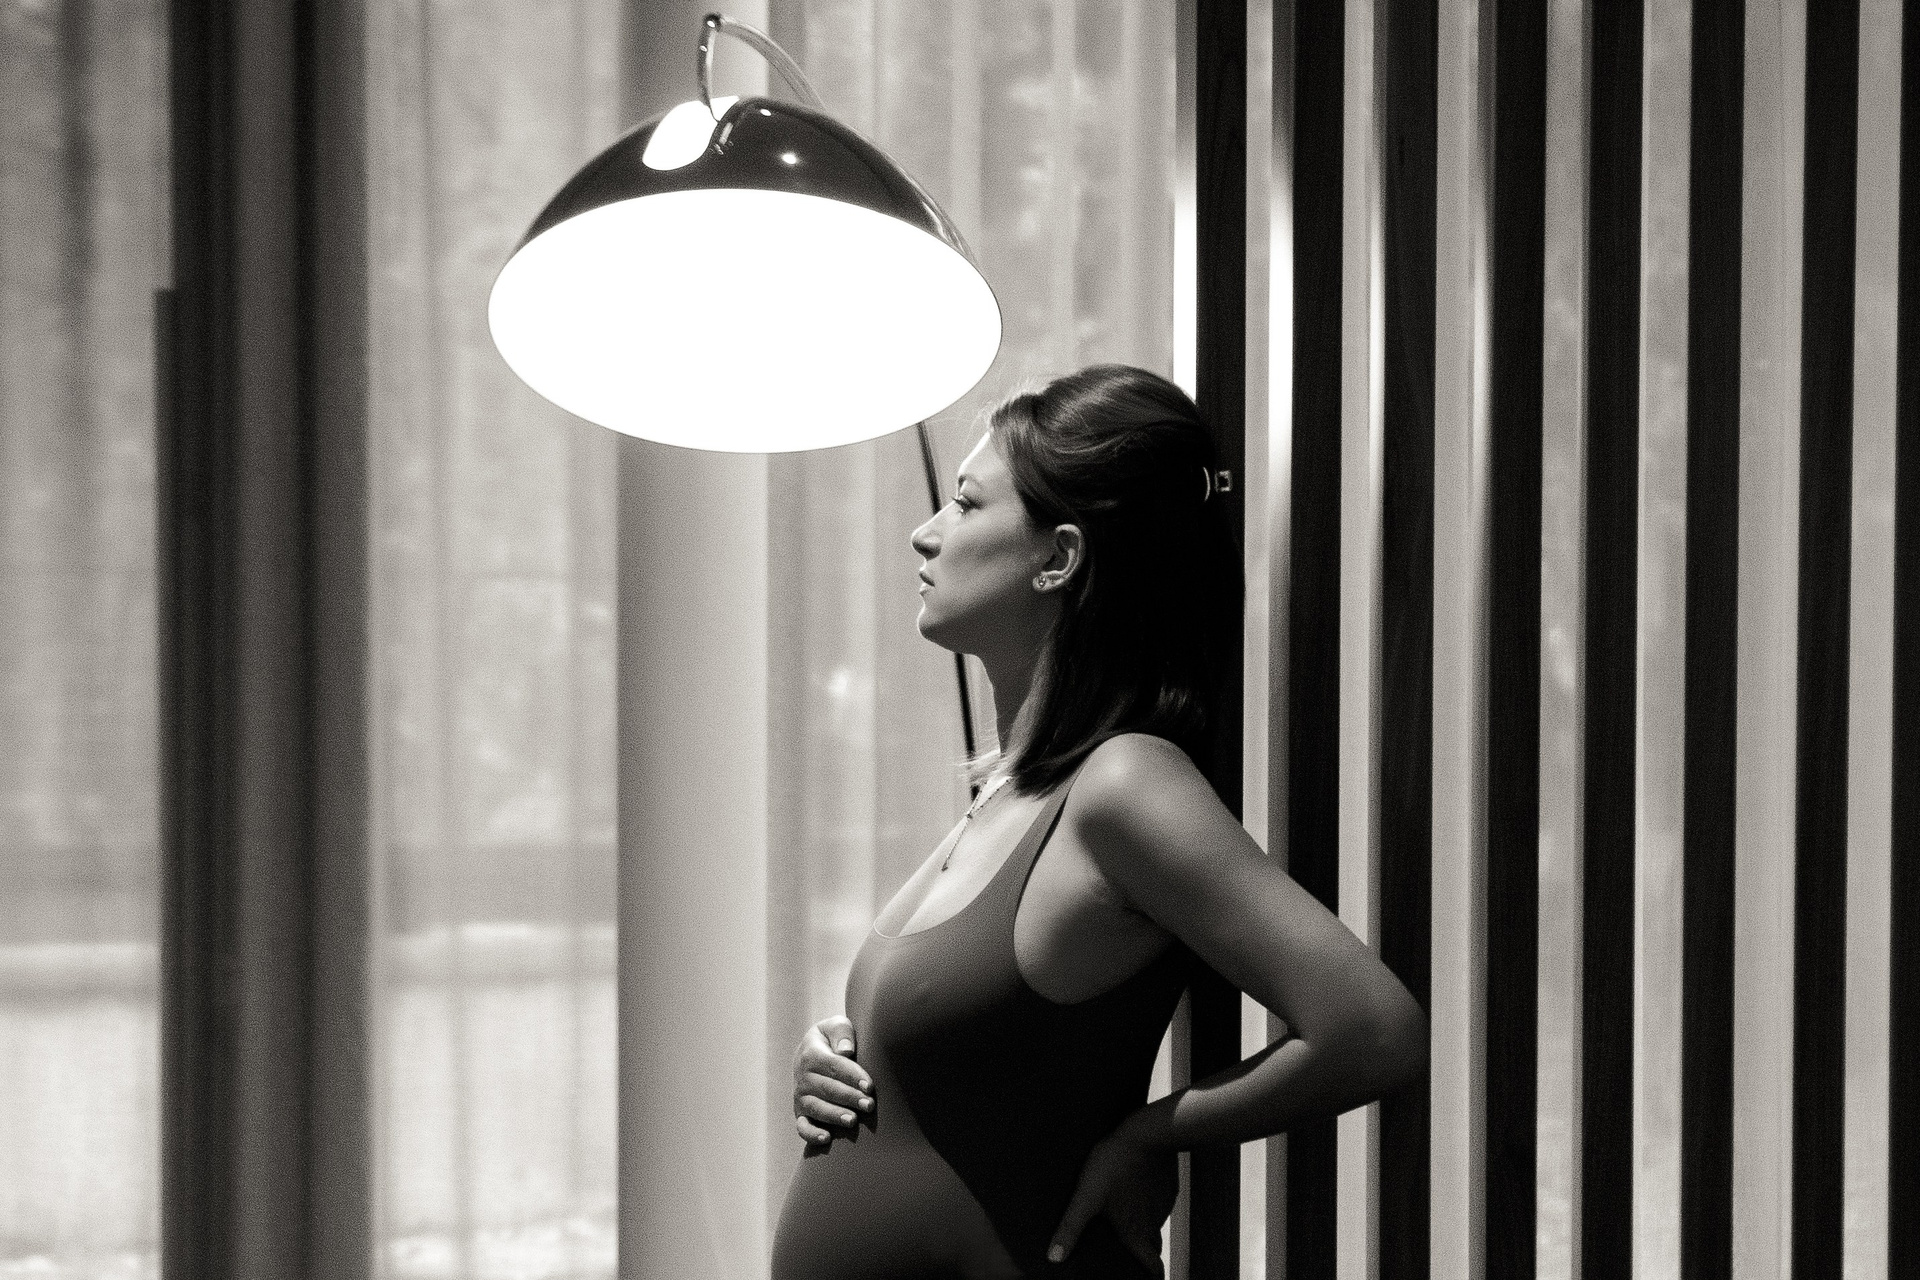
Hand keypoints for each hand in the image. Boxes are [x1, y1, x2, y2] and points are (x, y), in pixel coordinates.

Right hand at [791, 1015, 871, 1145]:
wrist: (811, 1052)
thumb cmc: (832, 1039)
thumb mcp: (836, 1025)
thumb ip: (842, 1031)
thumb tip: (846, 1051)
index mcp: (812, 1054)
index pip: (833, 1066)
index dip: (852, 1076)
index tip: (869, 1086)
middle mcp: (803, 1077)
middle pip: (827, 1089)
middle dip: (849, 1098)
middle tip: (869, 1105)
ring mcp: (801, 1096)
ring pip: (816, 1108)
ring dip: (834, 1115)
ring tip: (852, 1121)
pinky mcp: (801, 1113)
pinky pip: (802, 1126)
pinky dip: (811, 1134)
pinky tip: (826, 1138)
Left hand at [1047, 1125, 1176, 1271]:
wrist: (1147, 1133)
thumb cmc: (1114, 1165)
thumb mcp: (1086, 1196)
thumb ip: (1070, 1227)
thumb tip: (1054, 1257)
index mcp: (1136, 1232)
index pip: (1152, 1267)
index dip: (1151, 1277)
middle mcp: (1154, 1222)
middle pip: (1153, 1247)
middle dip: (1145, 1255)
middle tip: (1134, 1256)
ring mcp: (1163, 1202)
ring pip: (1155, 1222)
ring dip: (1145, 1225)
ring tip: (1128, 1220)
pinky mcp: (1167, 1184)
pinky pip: (1159, 1200)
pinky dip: (1150, 1202)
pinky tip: (1136, 1190)